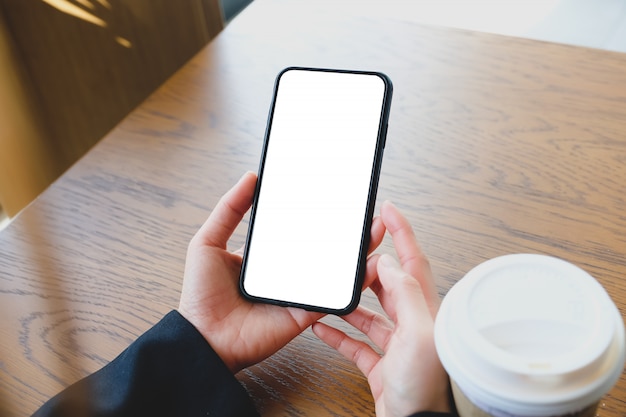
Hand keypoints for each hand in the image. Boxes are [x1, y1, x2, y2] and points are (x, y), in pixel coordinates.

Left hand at [178, 172, 385, 372]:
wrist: (203, 338)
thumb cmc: (200, 294)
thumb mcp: (208, 241)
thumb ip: (229, 209)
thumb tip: (251, 177)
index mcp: (267, 254)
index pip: (298, 228)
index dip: (318, 212)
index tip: (337, 193)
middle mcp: (286, 272)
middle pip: (323, 247)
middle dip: (347, 229)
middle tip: (366, 208)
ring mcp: (298, 292)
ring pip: (336, 269)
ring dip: (358, 251)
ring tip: (376, 229)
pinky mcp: (305, 313)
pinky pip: (333, 296)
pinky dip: (353, 282)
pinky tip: (369, 264)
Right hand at [312, 201, 449, 416]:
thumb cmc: (428, 387)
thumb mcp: (418, 334)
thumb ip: (403, 294)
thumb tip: (386, 262)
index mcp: (425, 311)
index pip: (413, 260)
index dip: (402, 231)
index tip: (388, 209)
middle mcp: (412, 324)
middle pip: (388, 284)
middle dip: (369, 265)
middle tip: (352, 250)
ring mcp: (396, 346)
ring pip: (369, 314)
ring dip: (348, 302)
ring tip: (330, 289)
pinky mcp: (381, 367)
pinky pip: (356, 344)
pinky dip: (338, 335)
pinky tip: (321, 327)